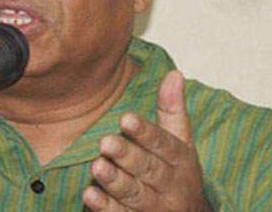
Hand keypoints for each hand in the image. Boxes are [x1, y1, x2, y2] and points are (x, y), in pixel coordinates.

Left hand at [83, 70, 210, 211]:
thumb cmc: (178, 173)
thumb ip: (173, 110)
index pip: (163, 144)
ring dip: (115, 181)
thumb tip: (174, 73)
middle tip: (106, 142)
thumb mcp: (181, 142)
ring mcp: (154, 207)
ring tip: (97, 166)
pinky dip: (105, 207)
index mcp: (181, 160)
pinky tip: (89, 195)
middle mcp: (170, 185)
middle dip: (127, 156)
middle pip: (148, 169)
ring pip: (134, 194)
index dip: (145, 132)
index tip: (126, 119)